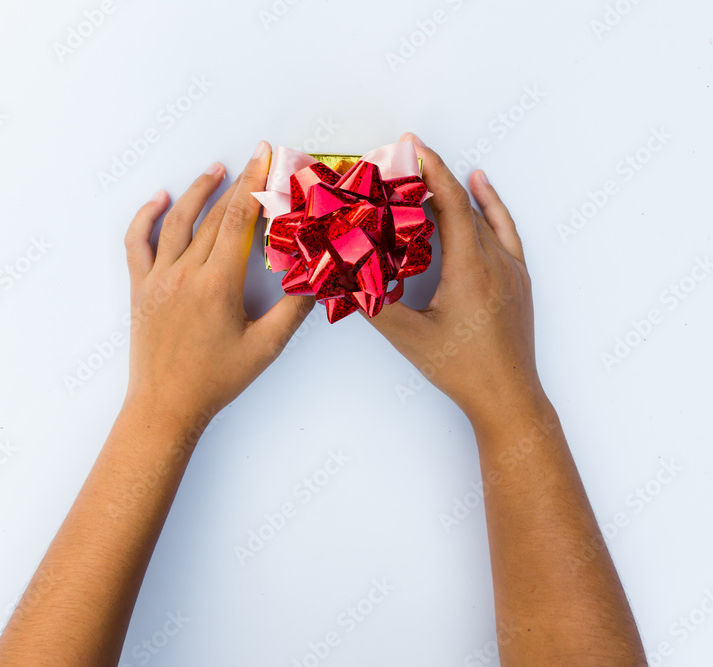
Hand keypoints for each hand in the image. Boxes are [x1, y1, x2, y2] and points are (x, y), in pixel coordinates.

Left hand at [123, 141, 314, 429]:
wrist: (166, 406)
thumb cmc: (215, 381)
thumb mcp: (265, 348)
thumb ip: (293, 310)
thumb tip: (317, 278)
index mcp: (218, 284)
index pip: (240, 220)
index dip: (255, 184)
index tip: (266, 157)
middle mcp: (185, 273)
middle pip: (214, 215)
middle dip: (238, 183)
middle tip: (255, 160)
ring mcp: (158, 278)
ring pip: (177, 221)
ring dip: (197, 191)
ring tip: (216, 170)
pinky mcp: (140, 287)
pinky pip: (137, 242)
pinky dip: (145, 216)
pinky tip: (160, 199)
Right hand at [367, 133, 543, 430]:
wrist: (508, 397)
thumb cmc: (463, 370)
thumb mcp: (410, 338)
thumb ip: (374, 306)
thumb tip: (342, 281)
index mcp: (471, 270)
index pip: (451, 204)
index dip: (431, 170)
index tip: (411, 146)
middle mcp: (495, 262)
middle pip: (464, 204)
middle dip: (434, 177)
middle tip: (405, 159)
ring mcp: (511, 269)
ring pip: (483, 215)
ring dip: (457, 189)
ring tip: (432, 168)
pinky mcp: (518, 279)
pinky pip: (504, 229)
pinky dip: (491, 205)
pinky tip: (482, 187)